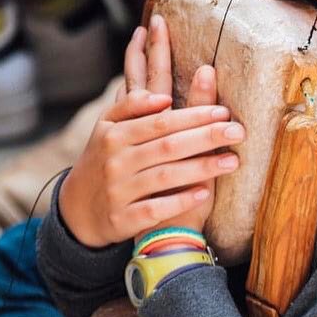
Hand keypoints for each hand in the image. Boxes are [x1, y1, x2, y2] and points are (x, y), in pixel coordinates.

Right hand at [58, 19, 242, 247]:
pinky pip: (155, 209)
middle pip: (168, 146)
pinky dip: (179, 201)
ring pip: (165, 177)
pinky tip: (204, 194)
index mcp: (115, 135)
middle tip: (239, 132)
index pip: (161, 122)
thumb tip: (162, 97)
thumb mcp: (107, 128)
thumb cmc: (103, 160)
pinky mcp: (122, 219)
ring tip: (232, 161)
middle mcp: (116, 161)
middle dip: (206, 137)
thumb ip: (131, 106)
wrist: (78, 208)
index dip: (193, 116)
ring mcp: (119, 191)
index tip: (223, 112)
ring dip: (201, 168)